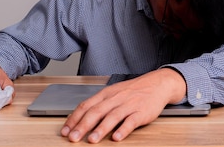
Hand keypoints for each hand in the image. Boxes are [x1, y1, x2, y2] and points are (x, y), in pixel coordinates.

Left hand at [61, 68, 185, 142]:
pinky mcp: (141, 112)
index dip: (74, 119)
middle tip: (73, 138)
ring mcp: (129, 105)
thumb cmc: (133, 91)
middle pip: (96, 112)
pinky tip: (116, 137)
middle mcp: (115, 98)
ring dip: (101, 129)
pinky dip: (123, 129)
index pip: (86, 105)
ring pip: (112, 116)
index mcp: (106, 94)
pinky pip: (131, 121)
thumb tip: (80, 118)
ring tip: (92, 140)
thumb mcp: (114, 93)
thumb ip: (99, 104)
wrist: (157, 84)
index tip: (65, 131)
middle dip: (83, 126)